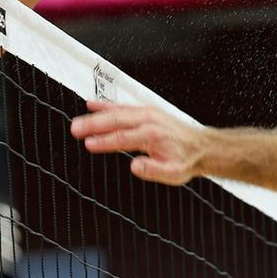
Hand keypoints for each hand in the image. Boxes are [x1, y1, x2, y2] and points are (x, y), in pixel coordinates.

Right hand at [71, 101, 204, 183]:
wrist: (201, 147)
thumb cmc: (186, 160)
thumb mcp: (174, 172)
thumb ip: (153, 170)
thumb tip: (134, 166)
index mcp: (153, 135)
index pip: (123, 138)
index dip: (104, 141)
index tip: (88, 144)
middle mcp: (149, 120)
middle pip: (116, 121)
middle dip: (93, 125)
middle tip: (75, 129)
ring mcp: (147, 113)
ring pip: (117, 112)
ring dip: (96, 116)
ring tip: (77, 121)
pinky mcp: (145, 112)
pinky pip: (122, 107)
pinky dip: (106, 105)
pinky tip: (92, 104)